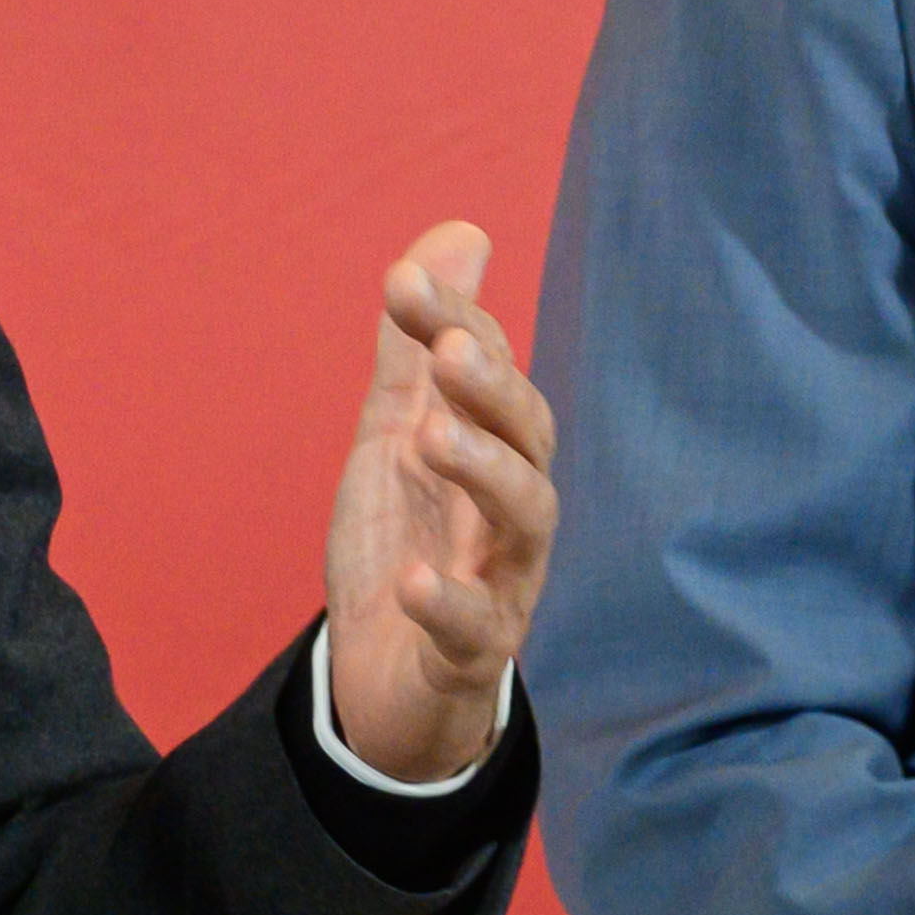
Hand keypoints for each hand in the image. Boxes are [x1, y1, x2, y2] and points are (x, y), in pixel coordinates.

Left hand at [318, 222, 557, 782]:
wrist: (386, 680)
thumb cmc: (407, 542)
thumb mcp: (398, 434)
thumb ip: (419, 346)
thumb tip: (460, 234)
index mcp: (494, 449)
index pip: (488, 373)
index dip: (452, 323)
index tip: (400, 278)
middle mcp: (512, 510)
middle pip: (527, 439)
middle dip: (491, 389)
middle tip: (447, 352)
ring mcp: (503, 582)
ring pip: (526, 522)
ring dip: (484, 473)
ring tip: (431, 437)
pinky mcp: (473, 654)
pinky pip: (478, 631)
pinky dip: (448, 604)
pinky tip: (414, 579)